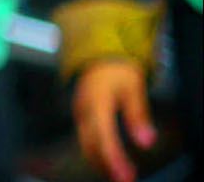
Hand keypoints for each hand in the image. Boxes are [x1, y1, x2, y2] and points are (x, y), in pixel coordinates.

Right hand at [73, 60, 155, 181]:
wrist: (97, 56)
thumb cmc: (117, 71)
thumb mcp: (133, 87)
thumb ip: (138, 114)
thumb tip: (146, 142)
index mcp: (96, 101)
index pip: (103, 134)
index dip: (113, 156)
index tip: (125, 173)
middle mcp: (84, 109)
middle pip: (91, 143)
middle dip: (107, 164)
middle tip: (124, 179)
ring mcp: (80, 113)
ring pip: (86, 143)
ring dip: (101, 162)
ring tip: (119, 175)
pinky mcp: (81, 117)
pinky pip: (86, 139)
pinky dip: (97, 153)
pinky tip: (109, 162)